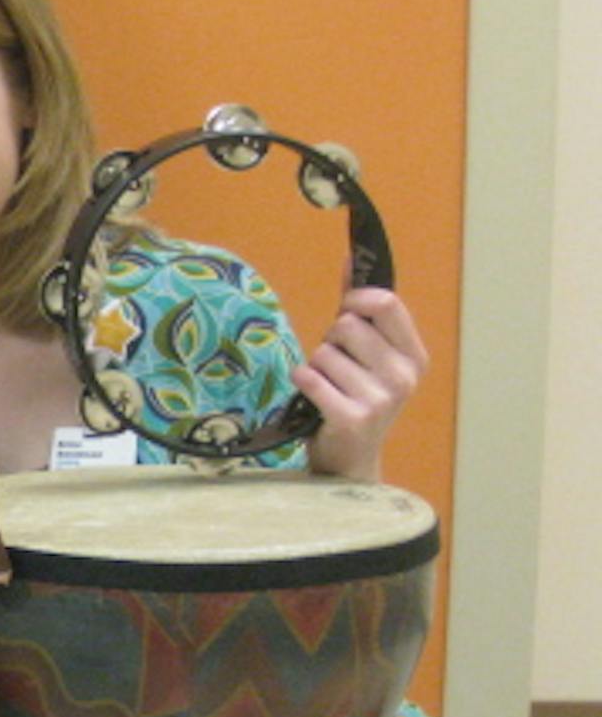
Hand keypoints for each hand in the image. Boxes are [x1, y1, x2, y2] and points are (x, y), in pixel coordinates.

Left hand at [295, 285, 426, 481]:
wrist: (349, 458)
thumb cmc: (355, 395)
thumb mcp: (367, 352)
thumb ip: (360, 307)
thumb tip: (351, 257)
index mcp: (414, 355)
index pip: (385, 303)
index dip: (355, 300)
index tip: (345, 310)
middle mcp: (404, 376)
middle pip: (347, 325)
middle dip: (330, 339)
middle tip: (337, 364)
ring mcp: (381, 399)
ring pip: (323, 352)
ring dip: (316, 366)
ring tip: (329, 387)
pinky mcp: (351, 417)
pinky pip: (309, 377)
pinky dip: (302, 382)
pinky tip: (314, 398)